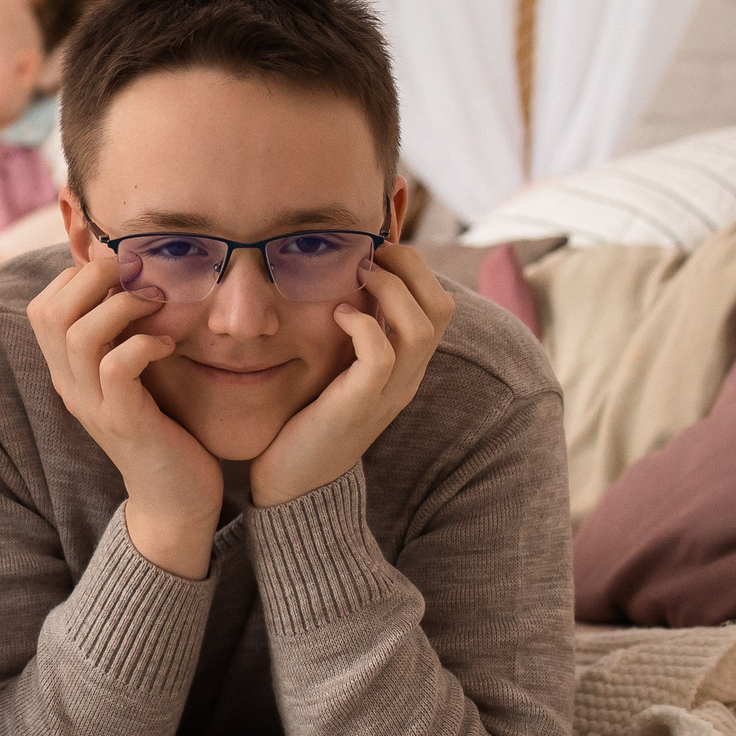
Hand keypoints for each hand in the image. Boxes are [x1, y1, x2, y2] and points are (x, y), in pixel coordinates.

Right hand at [26, 256, 221, 577]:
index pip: (42, 308)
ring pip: (79, 335)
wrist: (174, 500)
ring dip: (121, 306)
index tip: (121, 273)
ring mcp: (93, 405)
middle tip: (135, 271)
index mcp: (67, 372)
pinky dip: (144, 344)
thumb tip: (137, 282)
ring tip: (156, 302)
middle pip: (49, 313)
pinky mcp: (124, 422)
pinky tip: (168, 346)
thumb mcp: (132, 378)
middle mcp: (70, 386)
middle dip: (91, 277)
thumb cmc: (162, 429)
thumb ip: (122, 338)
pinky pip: (117, 367)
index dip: (76, 276)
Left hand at [248, 245, 454, 507]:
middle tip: (371, 252)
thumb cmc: (308, 420)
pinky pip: (380, 354)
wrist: (294, 485)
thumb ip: (350, 334)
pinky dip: (363, 324)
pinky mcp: (359, 405)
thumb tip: (340, 280)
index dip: (414, 268)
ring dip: (389, 289)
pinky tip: (337, 315)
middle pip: (441, 307)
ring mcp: (388, 393)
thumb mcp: (338, 370)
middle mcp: (408, 377)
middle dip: (410, 268)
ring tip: (357, 275)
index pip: (439, 304)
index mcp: (408, 366)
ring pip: (421, 327)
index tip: (376, 250)